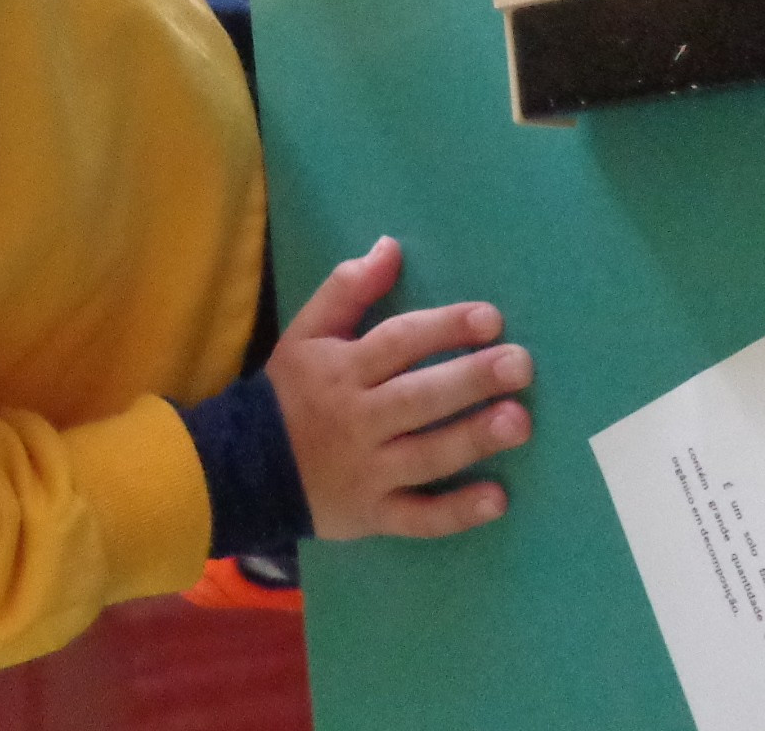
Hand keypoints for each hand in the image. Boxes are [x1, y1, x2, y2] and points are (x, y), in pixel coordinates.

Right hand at [264, 236, 532, 540]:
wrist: (244, 468)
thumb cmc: (290, 392)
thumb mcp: (306, 332)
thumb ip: (347, 288)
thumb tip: (391, 246)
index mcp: (342, 369)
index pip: (398, 343)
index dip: (444, 327)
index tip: (491, 318)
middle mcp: (357, 419)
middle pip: (419, 397)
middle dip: (471, 380)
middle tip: (520, 365)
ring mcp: (367, 472)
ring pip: (426, 455)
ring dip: (472, 438)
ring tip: (519, 422)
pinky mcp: (373, 515)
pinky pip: (419, 518)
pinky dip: (457, 512)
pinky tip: (498, 499)